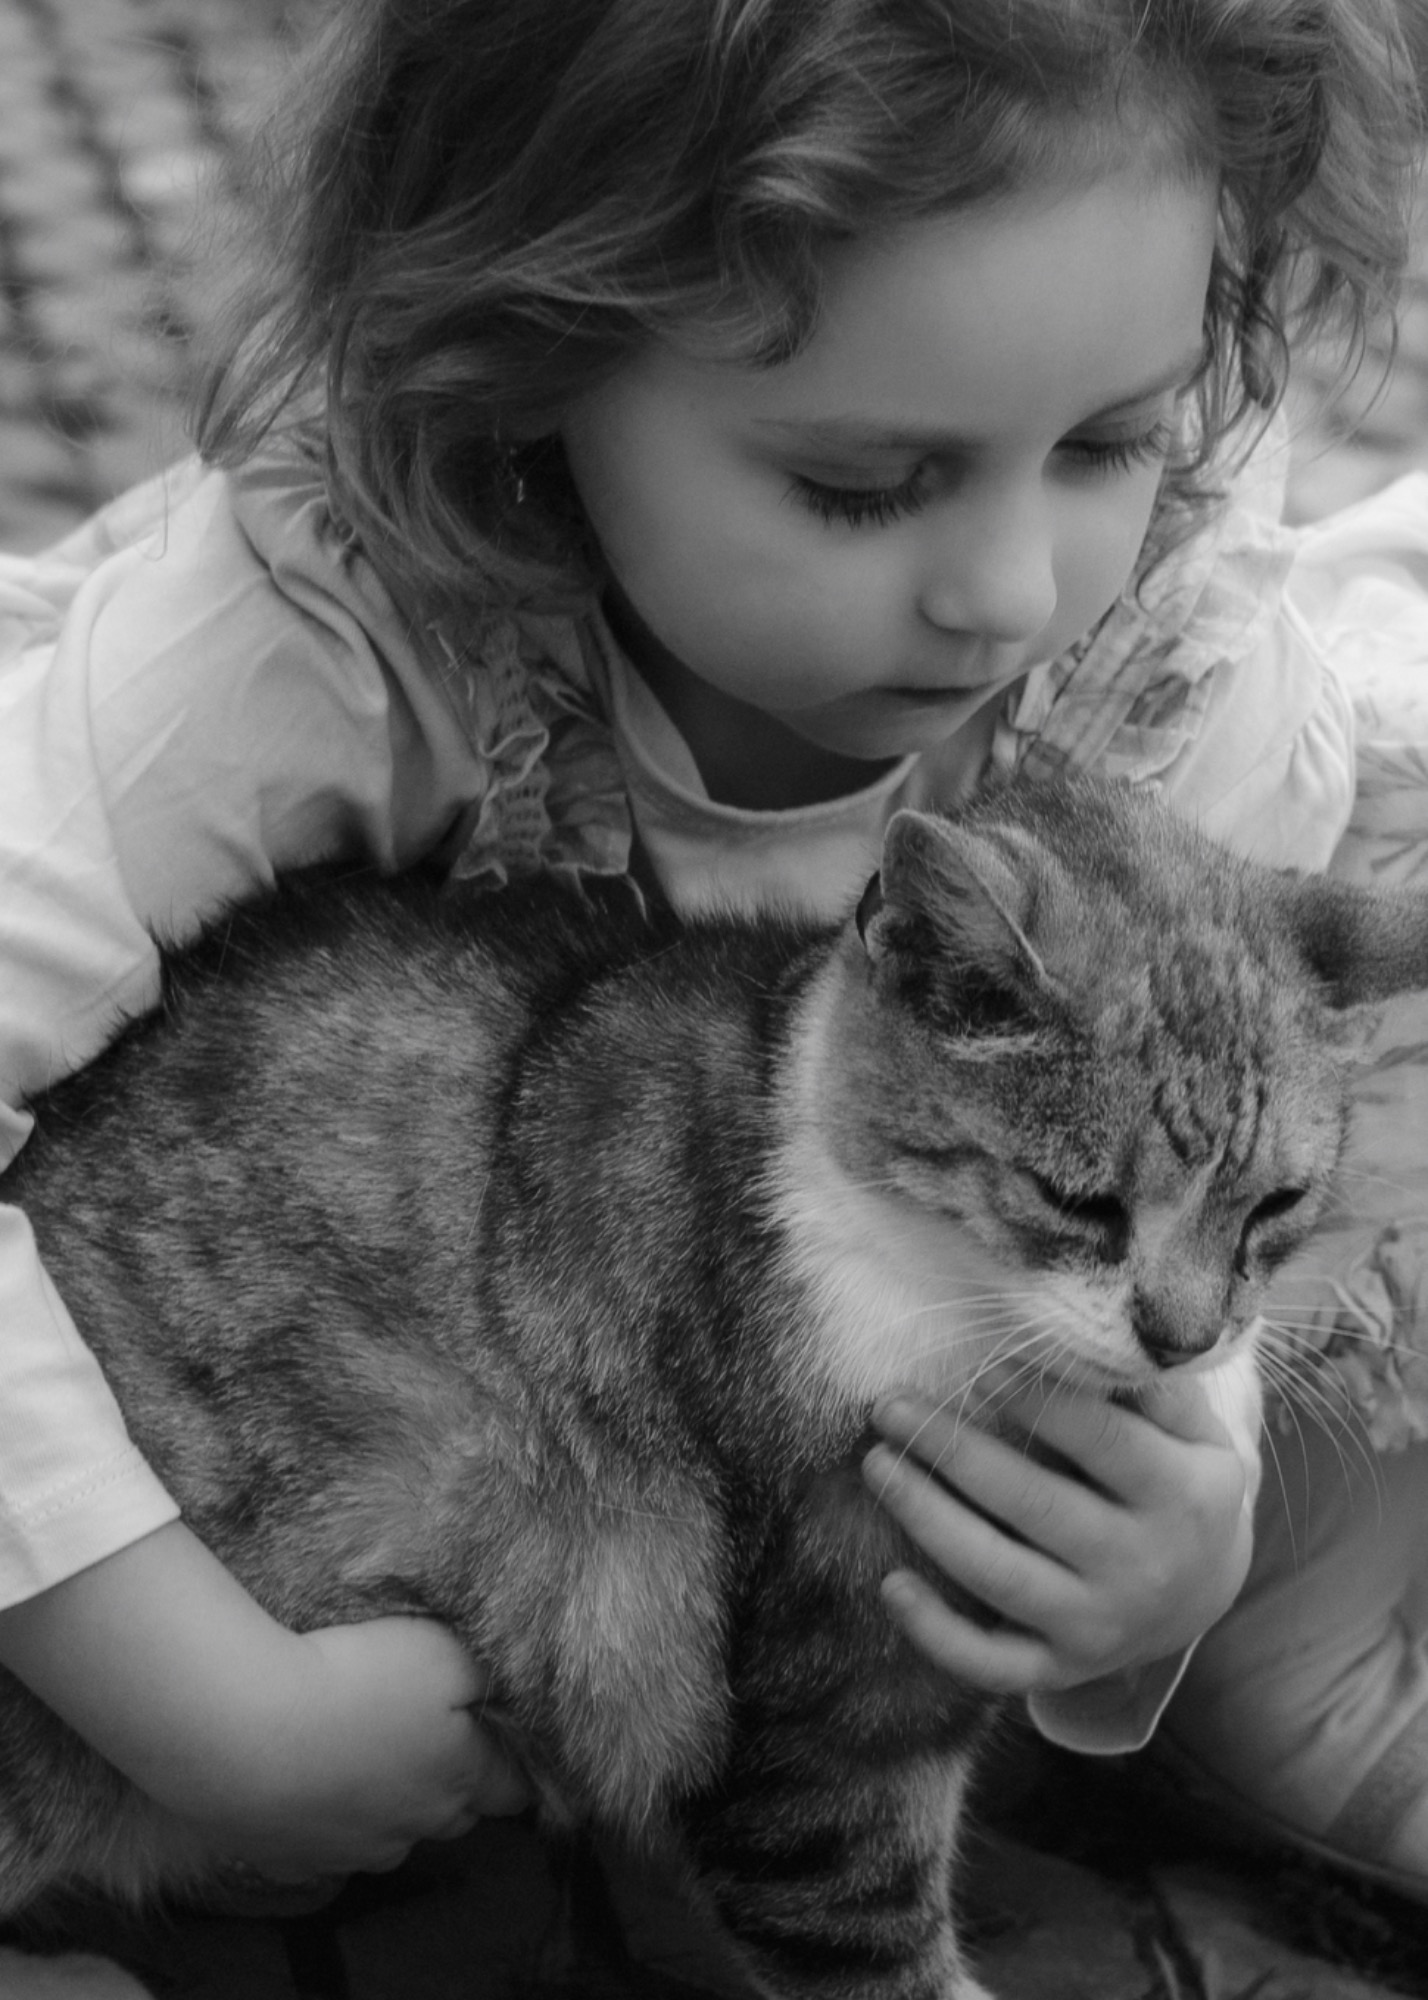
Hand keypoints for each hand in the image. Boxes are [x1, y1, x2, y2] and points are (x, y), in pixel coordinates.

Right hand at [196, 1614, 532, 1879]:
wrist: (247, 1731)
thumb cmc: (358, 1681)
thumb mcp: (443, 1652)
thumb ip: (483, 1676)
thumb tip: (502, 1692)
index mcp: (458, 1779)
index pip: (512, 1789)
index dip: (514, 1765)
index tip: (504, 1741)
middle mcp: (414, 1828)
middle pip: (454, 1816)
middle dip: (455, 1786)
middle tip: (434, 1741)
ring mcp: (352, 1853)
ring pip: (390, 1836)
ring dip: (389, 1806)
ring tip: (362, 1757)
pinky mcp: (292, 1861)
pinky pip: (325, 1847)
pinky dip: (325, 1820)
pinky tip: (307, 1784)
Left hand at [861, 1371, 1253, 1695]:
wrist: (1206, 1593)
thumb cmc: (1181, 1484)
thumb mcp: (1198, 1434)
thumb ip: (1157, 1389)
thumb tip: (1104, 1338)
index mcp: (1182, 1497)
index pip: (1100, 1440)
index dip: (1035, 1400)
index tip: (978, 1364)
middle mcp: (1142, 1568)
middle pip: (1033, 1505)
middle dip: (952, 1451)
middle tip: (890, 1406)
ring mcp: (1098, 1627)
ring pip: (999, 1578)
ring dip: (928, 1519)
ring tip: (877, 1464)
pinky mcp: (1062, 1669)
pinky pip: (991, 1665)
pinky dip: (936, 1634)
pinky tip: (891, 1584)